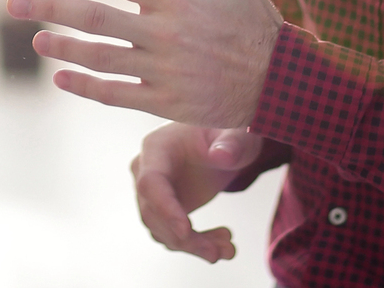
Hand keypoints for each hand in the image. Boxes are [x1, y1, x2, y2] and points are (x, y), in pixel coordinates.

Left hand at [5, 0, 280, 126]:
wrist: (282, 84)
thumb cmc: (257, 24)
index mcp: (174, 0)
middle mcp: (162, 35)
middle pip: (94, 18)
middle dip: (50, 7)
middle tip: (12, 1)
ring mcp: (162, 72)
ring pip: (100, 58)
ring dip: (64, 48)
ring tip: (37, 39)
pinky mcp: (165, 103)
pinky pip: (116, 95)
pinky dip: (86, 87)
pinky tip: (62, 78)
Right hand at [131, 124, 265, 261]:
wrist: (225, 143)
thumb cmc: (227, 131)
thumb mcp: (236, 134)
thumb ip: (231, 143)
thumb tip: (220, 156)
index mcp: (157, 147)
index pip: (151, 183)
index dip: (165, 209)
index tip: (186, 231)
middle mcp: (146, 170)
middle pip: (153, 213)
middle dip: (185, 238)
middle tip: (218, 252)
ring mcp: (154, 192)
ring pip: (162, 230)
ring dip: (194, 246)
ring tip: (227, 248)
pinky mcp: (165, 209)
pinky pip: (173, 234)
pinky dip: (197, 245)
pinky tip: (223, 244)